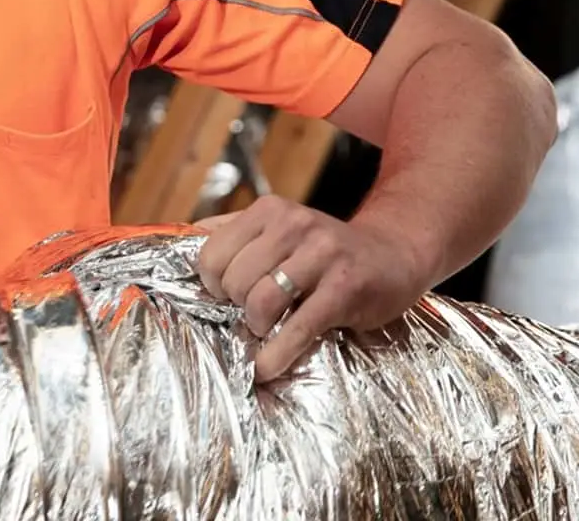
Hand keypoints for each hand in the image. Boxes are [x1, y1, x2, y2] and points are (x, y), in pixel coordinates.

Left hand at [195, 195, 433, 382]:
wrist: (393, 254)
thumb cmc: (326, 249)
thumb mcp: (282, 227)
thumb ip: (236, 230)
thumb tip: (184, 237)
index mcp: (270, 210)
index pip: (211, 252)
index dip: (212, 283)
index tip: (228, 296)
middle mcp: (294, 225)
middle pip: (234, 281)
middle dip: (236, 307)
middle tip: (253, 313)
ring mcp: (322, 255)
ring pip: (260, 302)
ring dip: (256, 329)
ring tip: (266, 330)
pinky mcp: (344, 288)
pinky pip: (296, 329)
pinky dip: (275, 356)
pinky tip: (268, 367)